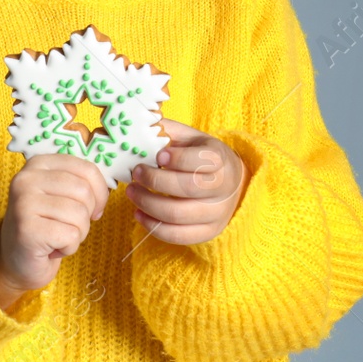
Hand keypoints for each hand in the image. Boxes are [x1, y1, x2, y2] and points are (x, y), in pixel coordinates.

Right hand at [0, 152, 109, 298]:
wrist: (16, 261)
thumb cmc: (45, 227)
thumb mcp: (60, 195)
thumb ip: (80, 182)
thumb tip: (110, 185)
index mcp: (38, 164)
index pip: (87, 168)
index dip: (100, 193)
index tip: (92, 209)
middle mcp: (27, 178)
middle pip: (84, 191)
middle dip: (86, 216)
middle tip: (67, 227)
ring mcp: (24, 203)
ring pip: (79, 215)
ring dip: (77, 234)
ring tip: (57, 238)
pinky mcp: (27, 229)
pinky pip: (70, 236)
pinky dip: (69, 248)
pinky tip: (51, 249)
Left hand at [126, 118, 248, 244]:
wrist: (231, 183)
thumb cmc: (202, 156)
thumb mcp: (191, 138)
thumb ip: (167, 131)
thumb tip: (136, 125)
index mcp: (220, 159)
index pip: (203, 160)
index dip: (178, 159)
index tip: (158, 156)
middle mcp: (222, 188)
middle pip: (187, 188)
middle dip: (155, 181)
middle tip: (135, 174)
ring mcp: (216, 213)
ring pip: (177, 214)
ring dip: (147, 204)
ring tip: (131, 192)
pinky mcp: (208, 232)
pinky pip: (177, 236)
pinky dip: (153, 227)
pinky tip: (139, 214)